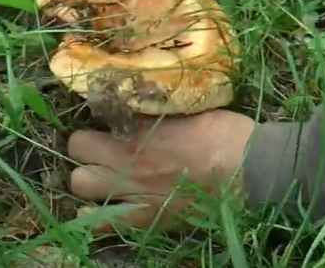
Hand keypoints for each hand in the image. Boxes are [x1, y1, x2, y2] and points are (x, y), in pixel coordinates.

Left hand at [67, 110, 255, 232]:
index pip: (97, 114)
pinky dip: (96, 218)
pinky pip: (99, 223)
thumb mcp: (187, 107)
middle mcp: (126, 155)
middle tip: (104, 149)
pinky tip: (108, 209)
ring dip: (89, 179)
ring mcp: (130, 189)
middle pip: (77, 147)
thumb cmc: (225, 133)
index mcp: (139, 124)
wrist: (248, 170)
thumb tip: (140, 100)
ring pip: (79, 183)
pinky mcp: (142, 217)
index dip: (101, 119)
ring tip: (105, 179)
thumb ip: (156, 107)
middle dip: (87, 147)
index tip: (110, 123)